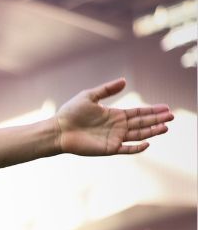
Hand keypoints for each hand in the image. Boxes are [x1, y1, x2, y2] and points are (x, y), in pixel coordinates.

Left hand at [55, 78, 171, 156]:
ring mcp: (114, 138)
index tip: (166, 108)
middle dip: (157, 120)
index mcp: (114, 115)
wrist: (58, 130)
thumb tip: (124, 80)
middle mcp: (117, 127)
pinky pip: (126, 149)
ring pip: (138, 135)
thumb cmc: (70, 113)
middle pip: (142, 123)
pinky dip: (137, 147)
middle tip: (172, 116)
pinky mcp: (108, 148)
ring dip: (152, 132)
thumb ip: (107, 89)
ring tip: (165, 127)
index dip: (152, 110)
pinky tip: (147, 143)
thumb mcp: (90, 96)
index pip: (138, 113)